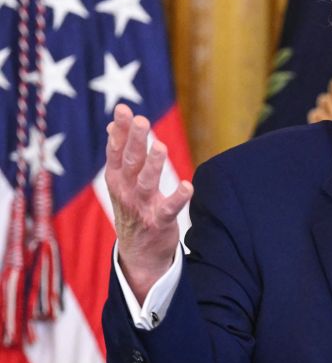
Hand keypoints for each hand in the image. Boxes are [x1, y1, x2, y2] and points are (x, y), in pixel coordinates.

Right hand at [105, 104, 192, 303]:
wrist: (138, 253)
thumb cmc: (133, 208)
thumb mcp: (121, 182)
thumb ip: (119, 154)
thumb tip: (112, 125)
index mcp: (116, 178)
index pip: (116, 150)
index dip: (120, 130)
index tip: (123, 109)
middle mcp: (126, 191)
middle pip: (130, 162)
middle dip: (135, 141)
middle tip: (141, 120)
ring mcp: (142, 207)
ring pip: (146, 182)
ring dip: (153, 164)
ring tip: (159, 146)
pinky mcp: (159, 221)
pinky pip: (169, 208)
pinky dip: (178, 198)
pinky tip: (188, 186)